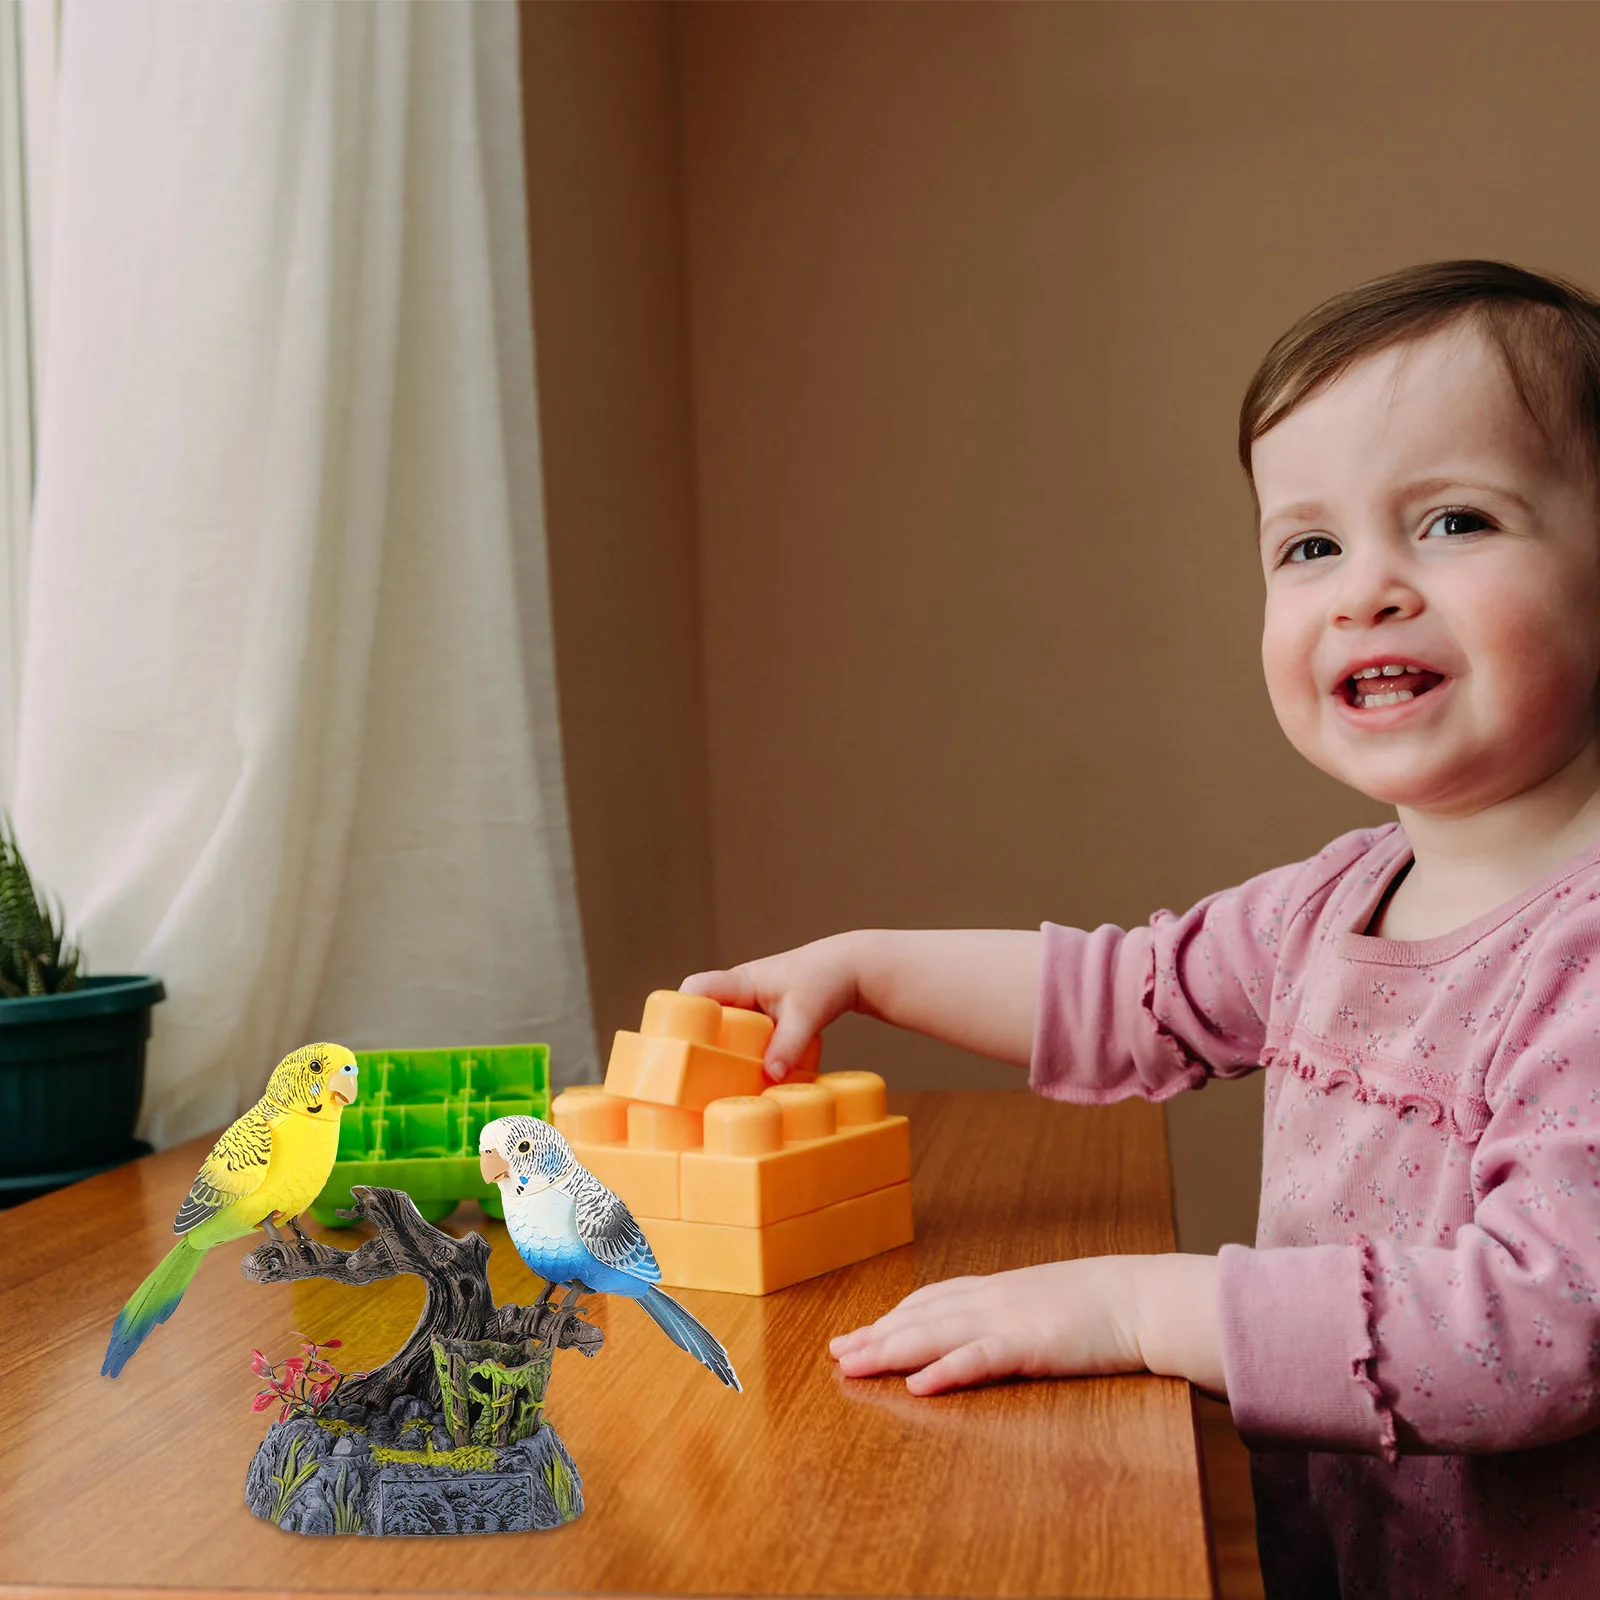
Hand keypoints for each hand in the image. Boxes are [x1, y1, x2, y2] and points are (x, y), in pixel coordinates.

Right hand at [682, 932, 864, 1079]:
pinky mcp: (762, 1015)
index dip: (679, 1010)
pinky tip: (738, 1076)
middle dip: (690, 1037)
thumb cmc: (826, 981)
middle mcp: (739, 990)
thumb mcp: (806, 1015)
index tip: (671, 1039)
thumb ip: (788, 1045)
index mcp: (741, 981)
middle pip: (701, 1011)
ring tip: (705, 1081)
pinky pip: (738, 1032)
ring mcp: (750, 1003)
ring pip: (720, 1024)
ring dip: (714, 1047)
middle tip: (684, 1071)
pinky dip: (735, 1050)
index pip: (696, 988)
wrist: (849, 970)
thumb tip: (770, 1076)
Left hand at [828, 1254, 1224, 1395]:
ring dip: (890, 1350)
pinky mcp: (1030, 1344)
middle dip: (875, 1336)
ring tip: (853, 1365)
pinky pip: (980, 1358)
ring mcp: (1008, 1320)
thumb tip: (991, 1327)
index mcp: (998, 1290)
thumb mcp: (1047, 1301)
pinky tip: (918, 1385)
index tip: (860, 1330)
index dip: (892, 1316)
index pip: (931, 1301)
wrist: (1144, 1297)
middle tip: (836, 1352)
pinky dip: (946, 1370)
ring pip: (935, 1335)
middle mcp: (992, 1300)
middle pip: (920, 1318)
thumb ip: (1015, 1310)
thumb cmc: (1104, 1303)